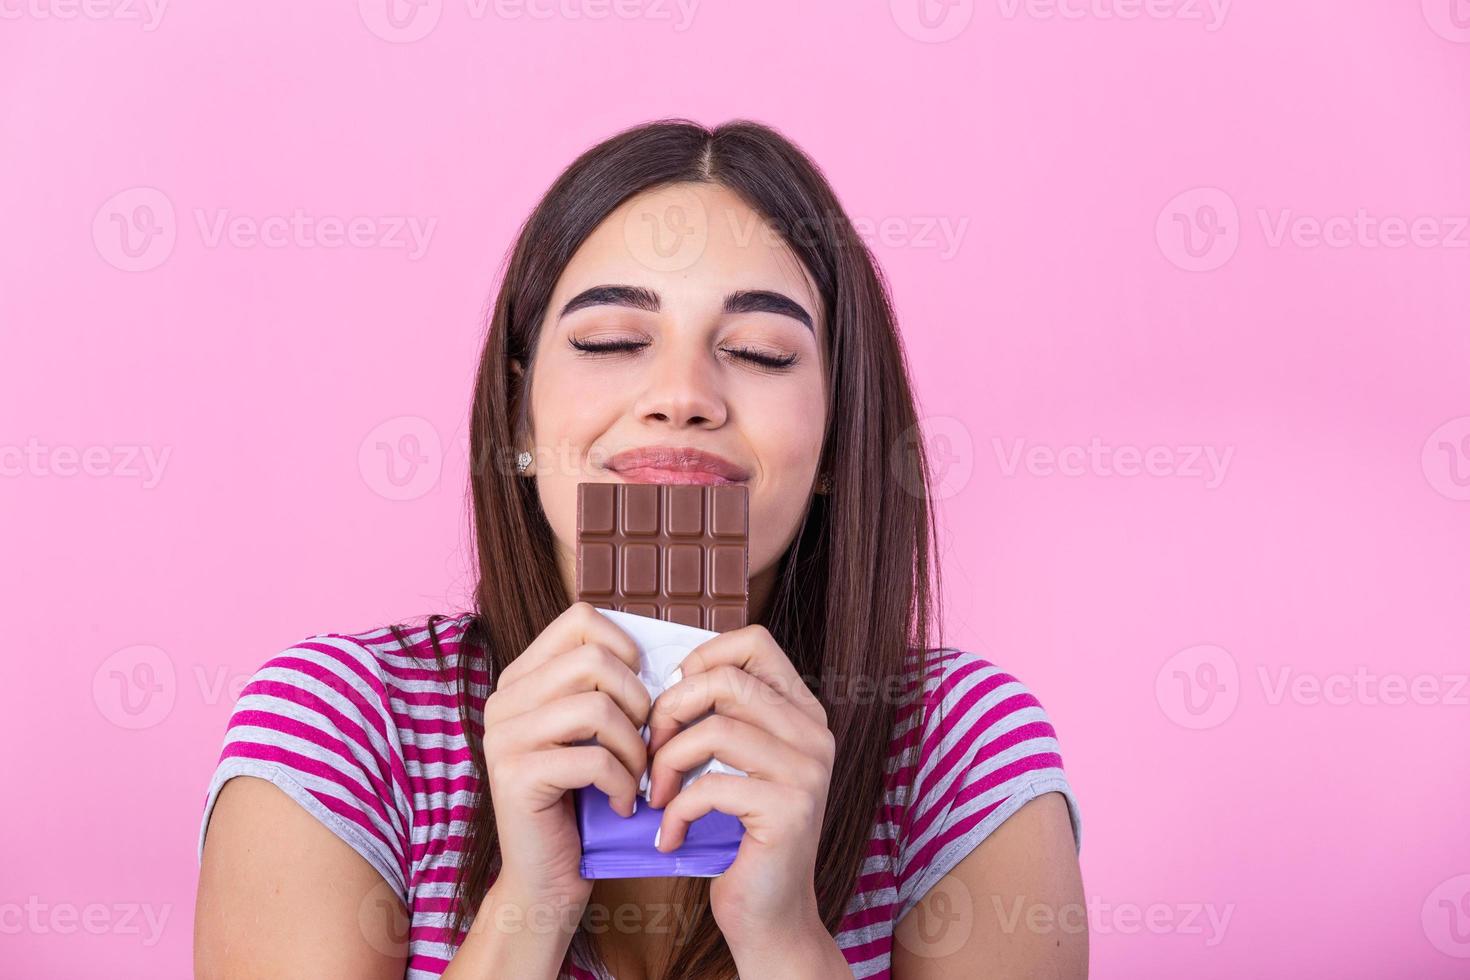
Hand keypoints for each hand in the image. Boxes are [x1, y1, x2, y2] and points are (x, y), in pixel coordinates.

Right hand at [481, 603, 652, 908]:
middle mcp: (504, 699)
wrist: (548, 879)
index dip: (625, 648)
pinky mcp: (515, 777)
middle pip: (593, 662)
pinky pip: (592, 760)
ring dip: (634, 747)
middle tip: (646, 742)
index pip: (580, 620)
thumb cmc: (582, 800)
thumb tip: (657, 650)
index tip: (642, 692)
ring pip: (597, 708)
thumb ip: (607, 687)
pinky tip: (623, 804)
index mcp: (523, 678)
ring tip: (637, 776)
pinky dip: (622, 784)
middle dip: (638, 702)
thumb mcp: (593, 733)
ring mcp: (503, 737)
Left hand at [643, 624, 835, 946]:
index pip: (754, 642)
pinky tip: (668, 834)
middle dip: (670, 711)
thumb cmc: (738, 835)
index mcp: (802, 711)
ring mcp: (808, 771)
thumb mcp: (733, 763)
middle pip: (726, 681)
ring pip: (714, 730)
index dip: (701, 658)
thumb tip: (665, 676)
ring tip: (655, 795)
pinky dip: (675, 812)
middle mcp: (814, 733)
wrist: (769, 914)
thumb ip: (719, 715)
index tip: (671, 699)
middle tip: (650, 751)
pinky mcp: (790, 810)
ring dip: (667, 764)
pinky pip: (711, 787)